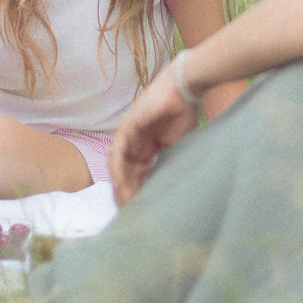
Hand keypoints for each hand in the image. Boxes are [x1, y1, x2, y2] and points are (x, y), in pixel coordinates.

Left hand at [109, 63, 202, 205]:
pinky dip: (118, 167)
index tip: (140, 210)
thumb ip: (167, 163)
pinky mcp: (127, 126)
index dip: (137, 191)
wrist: (185, 89)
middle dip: (126, 193)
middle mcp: (132, 142)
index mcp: (144, 147)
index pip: (135, 174)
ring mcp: (127, 134)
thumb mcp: (176, 146)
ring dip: (120, 184)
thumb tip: (165, 187)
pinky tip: (120, 182)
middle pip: (124, 172)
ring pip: (117, 164)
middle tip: (129, 213)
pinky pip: (118, 150)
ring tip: (125, 201)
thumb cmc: (184, 114)